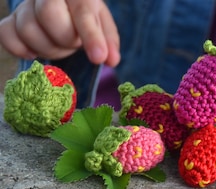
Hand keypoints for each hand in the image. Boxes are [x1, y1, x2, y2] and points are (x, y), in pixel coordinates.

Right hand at [0, 0, 119, 65]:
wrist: (62, 7)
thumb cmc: (83, 16)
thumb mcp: (102, 24)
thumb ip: (108, 41)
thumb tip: (112, 60)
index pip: (82, 10)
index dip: (90, 36)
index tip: (99, 57)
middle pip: (49, 15)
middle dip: (66, 39)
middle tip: (73, 43)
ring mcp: (25, 7)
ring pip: (28, 29)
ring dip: (49, 49)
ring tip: (60, 45)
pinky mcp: (10, 21)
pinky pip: (6, 36)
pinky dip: (21, 50)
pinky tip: (35, 52)